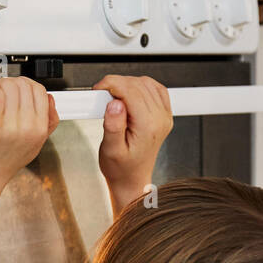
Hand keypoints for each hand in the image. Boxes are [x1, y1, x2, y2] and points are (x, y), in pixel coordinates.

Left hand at [0, 77, 58, 198]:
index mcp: (39, 133)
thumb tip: (50, 100)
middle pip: (24, 86)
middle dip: (7, 83)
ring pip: (9, 87)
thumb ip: (45, 124)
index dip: (24, 86)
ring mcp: (10, 130)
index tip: (12, 90)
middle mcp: (28, 131)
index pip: (41, 92)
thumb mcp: (30, 148)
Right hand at [93, 75, 172, 210]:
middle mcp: (160, 119)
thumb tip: (114, 104)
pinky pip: (155, 89)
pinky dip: (140, 86)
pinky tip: (128, 95)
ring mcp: (164, 116)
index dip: (111, 84)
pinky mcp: (163, 114)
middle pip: (138, 84)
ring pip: (146, 83)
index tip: (98, 90)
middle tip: (101, 96)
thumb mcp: (111, 150)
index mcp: (148, 126)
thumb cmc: (121, 169)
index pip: (131, 91)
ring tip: (113, 98)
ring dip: (127, 84)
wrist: (132, 180)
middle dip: (116, 84)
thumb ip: (113, 125)